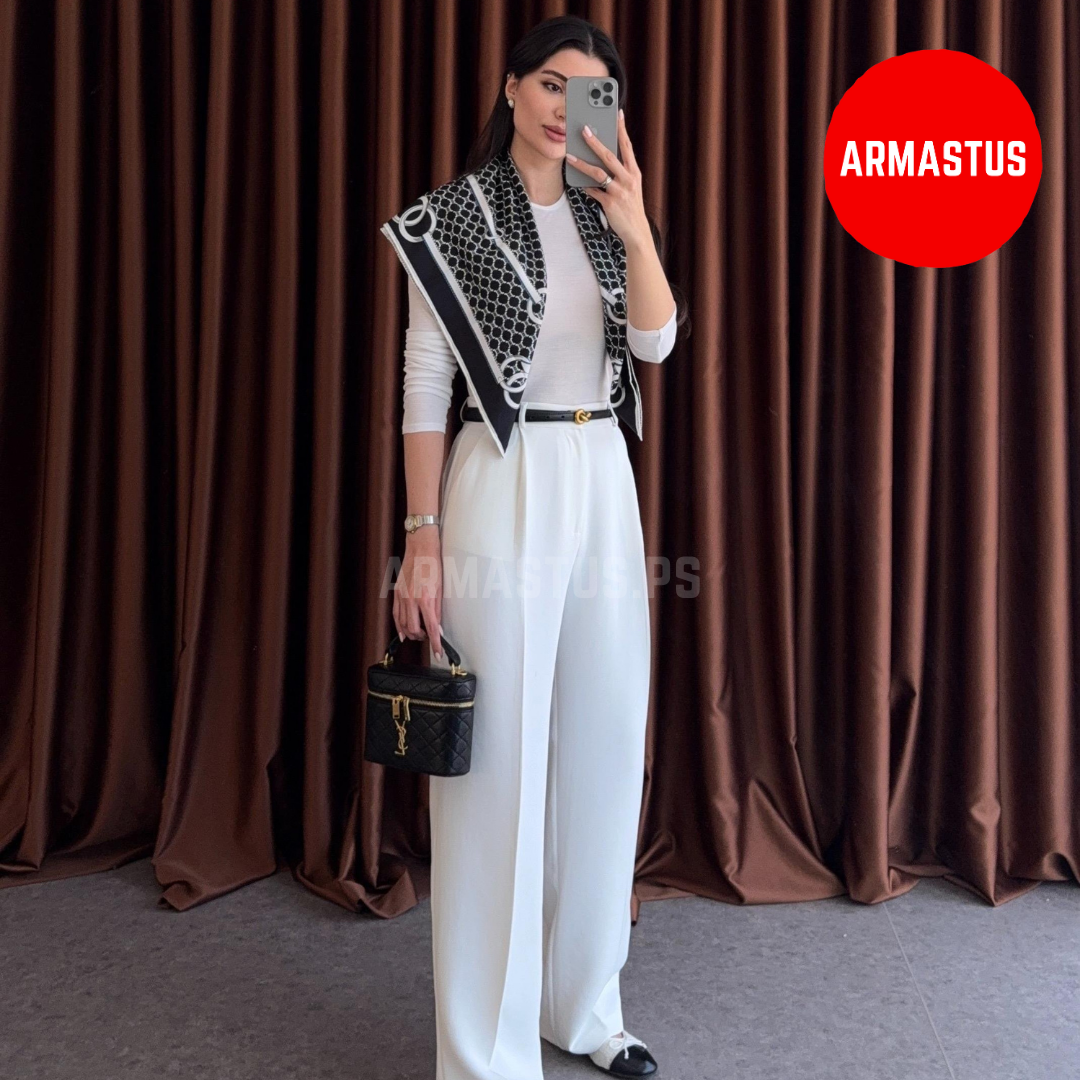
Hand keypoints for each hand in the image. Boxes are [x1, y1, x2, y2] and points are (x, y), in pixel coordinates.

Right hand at [394, 529, 442, 657]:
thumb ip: (438, 610)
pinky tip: (403, 633)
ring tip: (420, 634)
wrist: (421, 548)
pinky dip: (399, 626)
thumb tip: (438, 627)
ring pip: (403, 625)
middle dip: (422, 638)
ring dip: (412, 633)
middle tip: (430, 638)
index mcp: (425, 598)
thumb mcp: (441, 588)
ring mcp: (402, 597)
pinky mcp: (396, 593)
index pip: (431, 628)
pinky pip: (396, 615)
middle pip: (415, 630)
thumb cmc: (434, 565)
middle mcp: (411, 600)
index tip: (438, 653)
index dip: (435, 643)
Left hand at [565, 109, 649, 249]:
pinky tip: (576, 181)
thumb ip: (620, 173)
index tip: (617, 113)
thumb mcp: (631, 188)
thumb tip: (602, 161)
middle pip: (610, 156)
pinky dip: (585, 186)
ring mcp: (619, 191)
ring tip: (570, 155)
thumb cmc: (631, 208)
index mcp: (634, 173)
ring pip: (598, 172)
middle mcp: (628, 179)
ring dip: (582, 163)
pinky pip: (593, 191)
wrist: (637, 232)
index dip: (622, 129)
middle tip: (584, 129)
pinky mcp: (610, 203)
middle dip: (596, 142)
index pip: (627, 146)